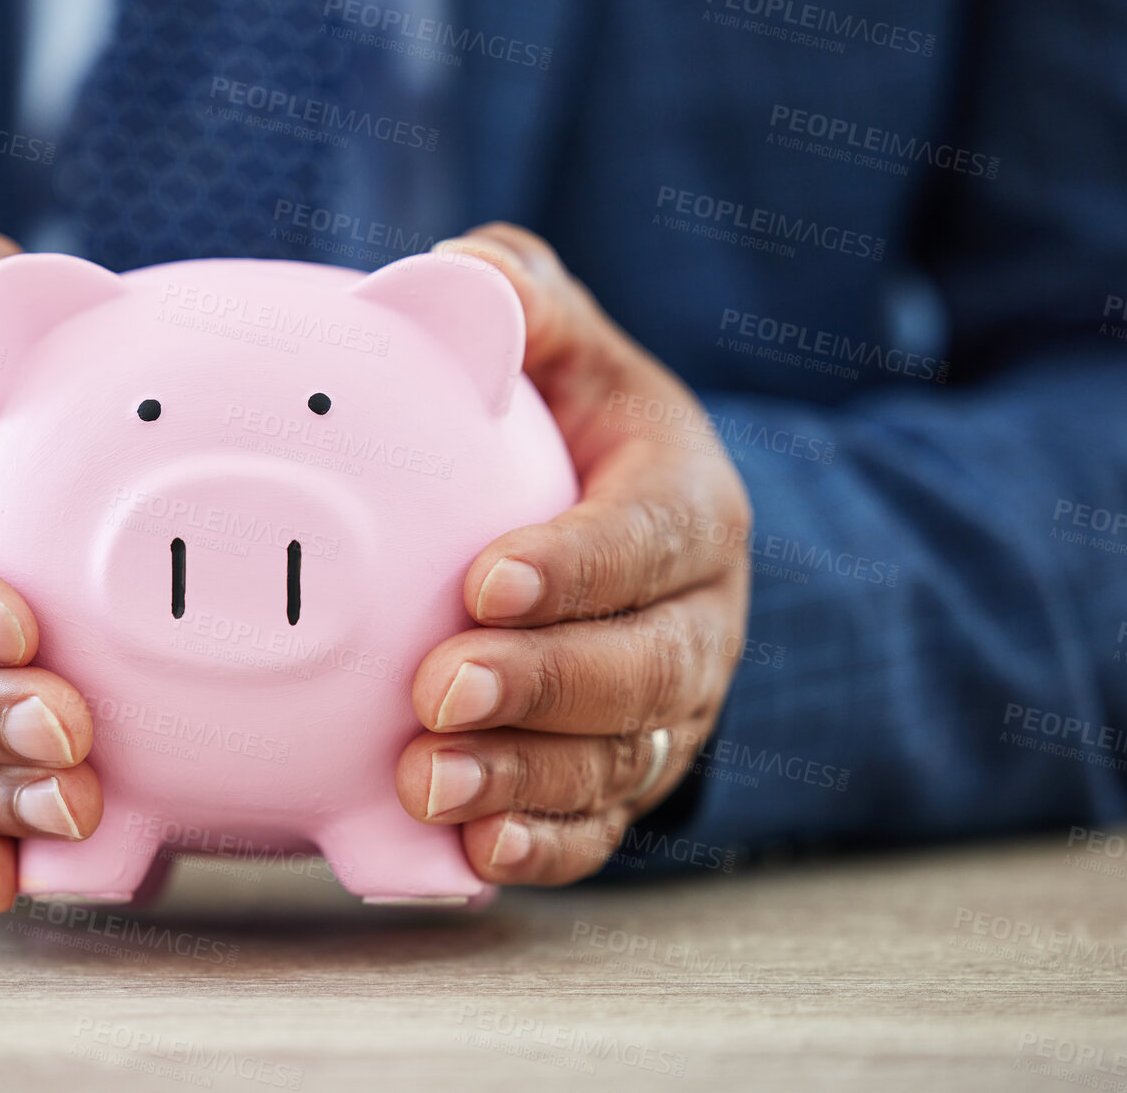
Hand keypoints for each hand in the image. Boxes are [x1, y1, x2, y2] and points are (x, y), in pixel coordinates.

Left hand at [395, 222, 752, 884]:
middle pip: (643, 668)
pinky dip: (544, 847)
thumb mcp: (568, 353)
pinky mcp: (629, 776)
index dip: (577, 566)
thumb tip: (451, 271)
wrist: (622, 539)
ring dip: (525, 778)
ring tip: (429, 783)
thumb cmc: (578, 433)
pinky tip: (474, 855)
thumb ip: (522, 299)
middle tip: (440, 688)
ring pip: (618, 760)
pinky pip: (601, 826)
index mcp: (690, 506)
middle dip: (544, 685)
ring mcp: (669, 711)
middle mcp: (697, 619)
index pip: (649, 537)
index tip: (483, 579)